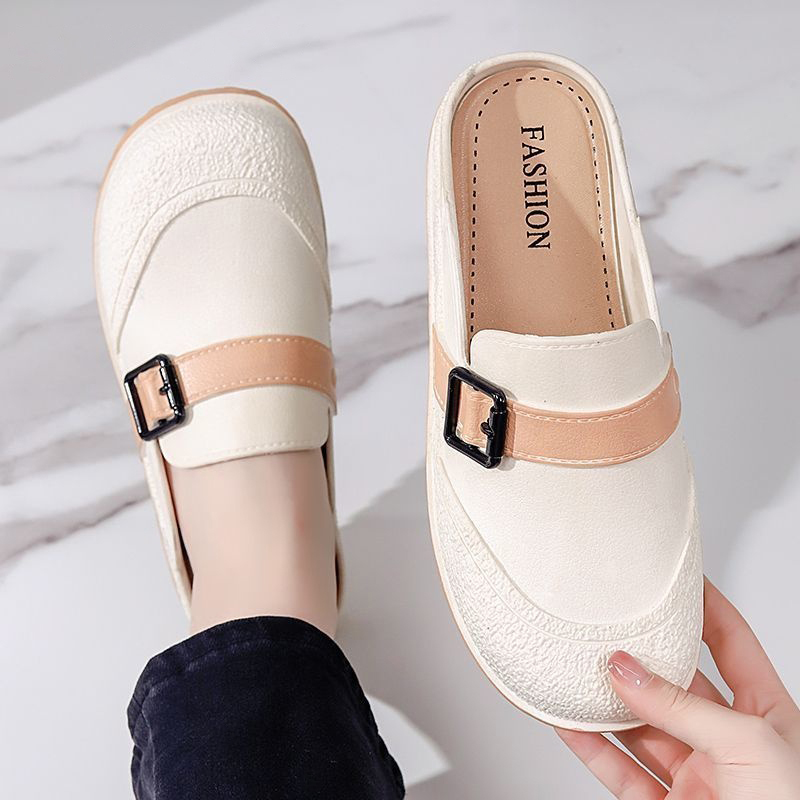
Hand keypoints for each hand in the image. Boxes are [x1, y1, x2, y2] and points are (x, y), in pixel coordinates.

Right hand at [557, 578, 799, 798]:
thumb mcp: (751, 745)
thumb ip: (683, 706)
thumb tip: (626, 670)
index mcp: (767, 715)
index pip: (731, 642)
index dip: (704, 606)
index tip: (673, 577)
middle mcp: (727, 740)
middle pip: (674, 682)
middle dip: (640, 655)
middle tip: (607, 625)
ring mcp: (695, 775)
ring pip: (638, 725)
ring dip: (605, 699)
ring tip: (574, 668)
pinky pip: (618, 771)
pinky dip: (588, 745)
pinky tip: (569, 721)